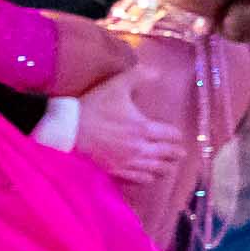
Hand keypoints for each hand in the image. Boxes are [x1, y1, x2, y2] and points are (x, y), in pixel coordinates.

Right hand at [69, 80, 183, 184]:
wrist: (68, 130)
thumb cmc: (94, 107)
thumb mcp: (117, 85)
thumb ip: (139, 76)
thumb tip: (158, 71)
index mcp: (143, 128)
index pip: (170, 135)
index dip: (177, 136)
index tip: (179, 136)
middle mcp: (140, 148)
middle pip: (166, 155)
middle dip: (175, 154)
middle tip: (181, 154)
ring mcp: (128, 162)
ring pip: (155, 169)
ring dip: (165, 168)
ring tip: (169, 167)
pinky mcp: (116, 171)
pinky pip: (138, 178)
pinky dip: (147, 178)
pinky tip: (148, 177)